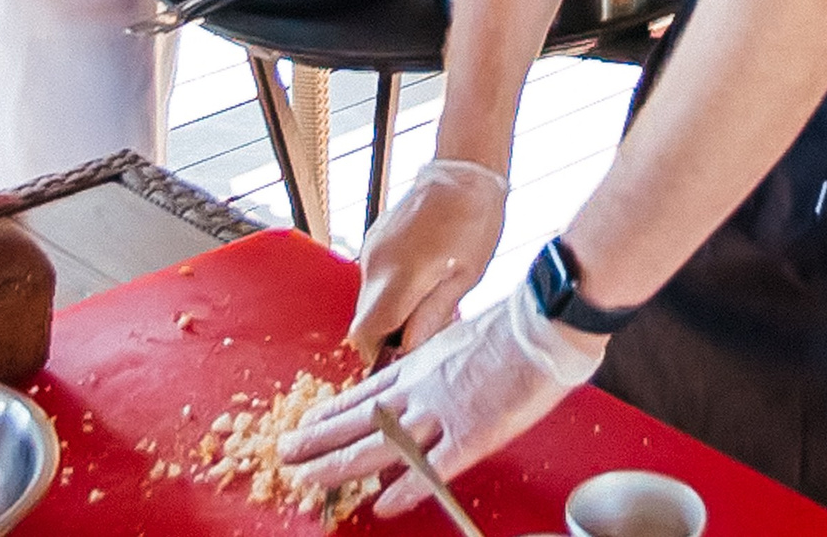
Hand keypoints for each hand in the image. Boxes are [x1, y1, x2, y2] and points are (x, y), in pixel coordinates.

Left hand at [282, 286, 603, 516]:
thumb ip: (436, 361)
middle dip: (317, 439)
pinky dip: (406, 488)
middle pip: (356, 419)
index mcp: (419, 365)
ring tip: (305, 478)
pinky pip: (433, 468)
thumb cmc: (512, 326)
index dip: (332, 412)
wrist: (543, 321)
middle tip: (283, 452)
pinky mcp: (471, 434)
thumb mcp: (457, 337)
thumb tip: (426, 372)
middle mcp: (419, 389)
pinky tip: (382, 505)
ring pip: (378, 444)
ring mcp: (441, 413)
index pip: (363, 394)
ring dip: (338, 464)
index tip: (306, 422)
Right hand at [347, 159, 508, 358]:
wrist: (463, 174)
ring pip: (369, 300)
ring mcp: (371, 250)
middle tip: (425, 330)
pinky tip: (422, 279)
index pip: (365, 334)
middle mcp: (375, 265)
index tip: (402, 356)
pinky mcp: (373, 241)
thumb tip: (409, 348)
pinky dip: (391, 290)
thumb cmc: (473, 224)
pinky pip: (374, 278)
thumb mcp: (464, 278)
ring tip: (430, 300)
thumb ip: (432, 315)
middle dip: (388, 335)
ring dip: (391, 312)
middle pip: (365, 320)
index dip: (379, 354)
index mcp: (399, 278)